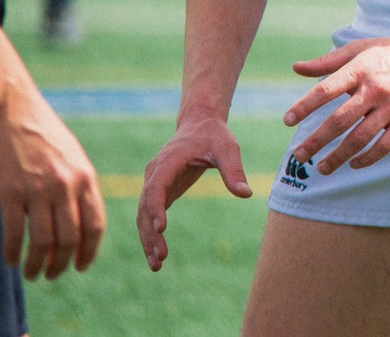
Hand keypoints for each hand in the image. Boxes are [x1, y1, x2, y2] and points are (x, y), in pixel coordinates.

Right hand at [0, 88, 103, 280]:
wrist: (12, 109)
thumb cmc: (42, 133)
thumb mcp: (71, 156)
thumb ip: (78, 185)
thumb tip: (80, 218)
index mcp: (85, 177)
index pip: (95, 225)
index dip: (89, 251)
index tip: (81, 266)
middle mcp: (66, 185)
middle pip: (70, 239)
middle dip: (62, 264)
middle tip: (52, 276)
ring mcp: (38, 189)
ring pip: (43, 241)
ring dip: (38, 264)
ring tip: (32, 274)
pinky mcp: (10, 191)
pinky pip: (15, 231)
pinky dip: (13, 251)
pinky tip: (11, 259)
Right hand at [136, 115, 247, 271]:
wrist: (200, 125)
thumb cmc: (214, 136)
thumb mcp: (228, 149)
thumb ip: (234, 171)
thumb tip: (246, 194)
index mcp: (168, 161)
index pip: (156, 187)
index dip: (155, 208)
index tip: (161, 229)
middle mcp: (154, 173)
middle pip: (145, 206)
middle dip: (150, 233)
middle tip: (161, 256)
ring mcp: (153, 183)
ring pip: (143, 215)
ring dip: (147, 239)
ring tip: (157, 265)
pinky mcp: (159, 192)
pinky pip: (149, 216)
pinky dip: (151, 235)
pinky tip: (158, 255)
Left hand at [283, 35, 389, 175]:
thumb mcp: (360, 49)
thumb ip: (327, 62)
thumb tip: (296, 68)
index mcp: (360, 69)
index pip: (325, 90)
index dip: (304, 106)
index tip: (287, 121)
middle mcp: (375, 89)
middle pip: (339, 120)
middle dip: (316, 141)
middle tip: (299, 155)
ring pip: (360, 138)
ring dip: (338, 156)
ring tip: (322, 168)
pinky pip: (385, 145)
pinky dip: (367, 158)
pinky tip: (353, 164)